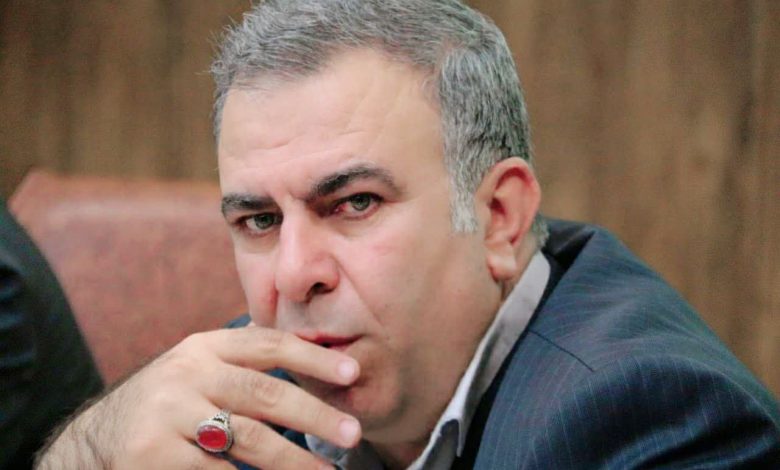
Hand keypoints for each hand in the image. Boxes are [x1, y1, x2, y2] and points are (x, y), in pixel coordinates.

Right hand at [36, 326, 360, 468]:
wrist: (94, 442)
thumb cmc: (165, 405)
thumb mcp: (196, 369)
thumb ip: (241, 362)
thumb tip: (310, 357)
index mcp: (203, 347)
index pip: (268, 344)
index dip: (314, 357)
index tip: (353, 373)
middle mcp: (186, 374)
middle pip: (265, 393)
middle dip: (315, 414)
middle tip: (352, 433)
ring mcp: (169, 415)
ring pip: (249, 439)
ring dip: (294, 460)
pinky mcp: (155, 457)